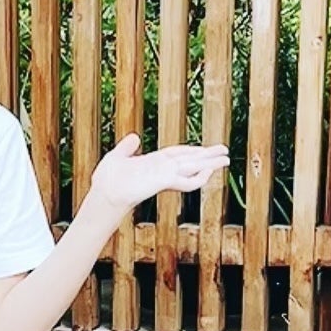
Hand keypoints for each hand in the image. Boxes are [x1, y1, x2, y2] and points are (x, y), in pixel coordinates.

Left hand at [88, 132, 229, 214]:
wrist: (104, 193)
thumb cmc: (107, 180)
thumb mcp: (117, 157)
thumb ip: (127, 148)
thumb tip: (134, 137)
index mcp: (153, 163)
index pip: (177, 154)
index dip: (191, 151)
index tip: (204, 149)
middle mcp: (162, 170)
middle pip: (190, 161)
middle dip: (207, 156)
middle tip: (224, 152)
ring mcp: (164, 176)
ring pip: (193, 169)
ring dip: (209, 164)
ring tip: (226, 159)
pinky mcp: (164, 181)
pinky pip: (186, 180)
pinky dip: (199, 177)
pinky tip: (210, 171)